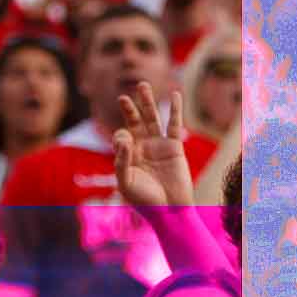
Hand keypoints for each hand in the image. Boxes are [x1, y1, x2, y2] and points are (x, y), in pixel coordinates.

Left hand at [113, 81, 195, 208]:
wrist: (169, 211)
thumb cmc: (145, 201)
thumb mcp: (125, 182)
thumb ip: (121, 160)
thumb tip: (124, 136)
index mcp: (128, 156)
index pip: (121, 136)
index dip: (120, 137)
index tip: (126, 145)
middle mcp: (142, 148)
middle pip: (134, 122)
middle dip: (129, 109)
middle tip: (122, 97)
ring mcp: (159, 146)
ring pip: (152, 119)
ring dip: (147, 102)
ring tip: (142, 85)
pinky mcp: (175, 147)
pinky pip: (174, 125)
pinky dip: (175, 109)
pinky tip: (175, 94)